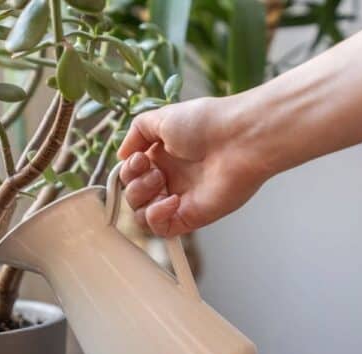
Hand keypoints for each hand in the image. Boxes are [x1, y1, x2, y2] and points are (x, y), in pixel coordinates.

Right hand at [117, 96, 273, 235]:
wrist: (239, 138)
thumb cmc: (207, 123)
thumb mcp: (161, 117)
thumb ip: (136, 132)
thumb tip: (122, 154)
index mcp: (163, 156)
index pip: (131, 174)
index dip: (128, 170)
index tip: (139, 158)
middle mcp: (170, 178)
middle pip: (132, 195)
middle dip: (134, 182)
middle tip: (153, 169)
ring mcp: (180, 199)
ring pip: (141, 214)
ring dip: (141, 198)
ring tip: (160, 180)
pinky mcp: (191, 216)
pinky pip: (160, 229)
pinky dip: (156, 216)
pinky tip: (170, 200)